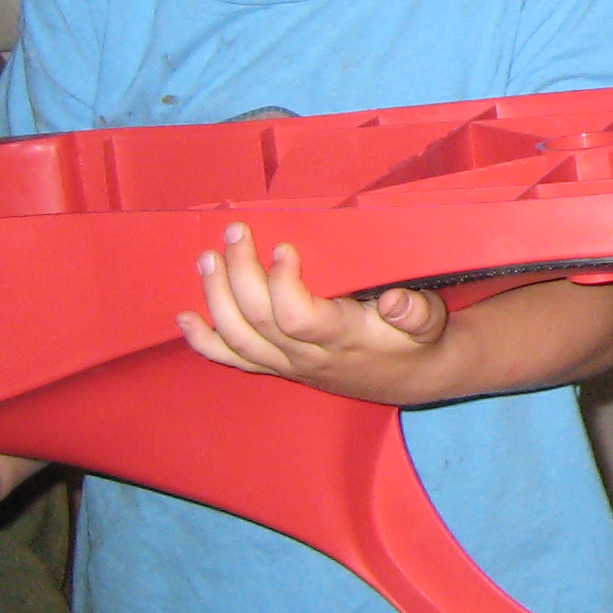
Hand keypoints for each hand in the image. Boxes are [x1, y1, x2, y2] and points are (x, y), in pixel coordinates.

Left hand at [181, 222, 449, 402]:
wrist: (409, 379)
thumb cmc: (415, 341)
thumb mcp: (429, 323)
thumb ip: (416, 311)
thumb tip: (395, 300)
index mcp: (342, 339)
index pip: (298, 318)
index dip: (283, 284)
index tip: (283, 246)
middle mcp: (306, 355)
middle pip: (257, 320)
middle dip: (239, 273)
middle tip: (234, 233)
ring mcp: (286, 363)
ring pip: (237, 338)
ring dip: (216, 298)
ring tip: (207, 259)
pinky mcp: (276, 365)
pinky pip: (232, 359)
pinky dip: (203, 341)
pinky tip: (183, 317)